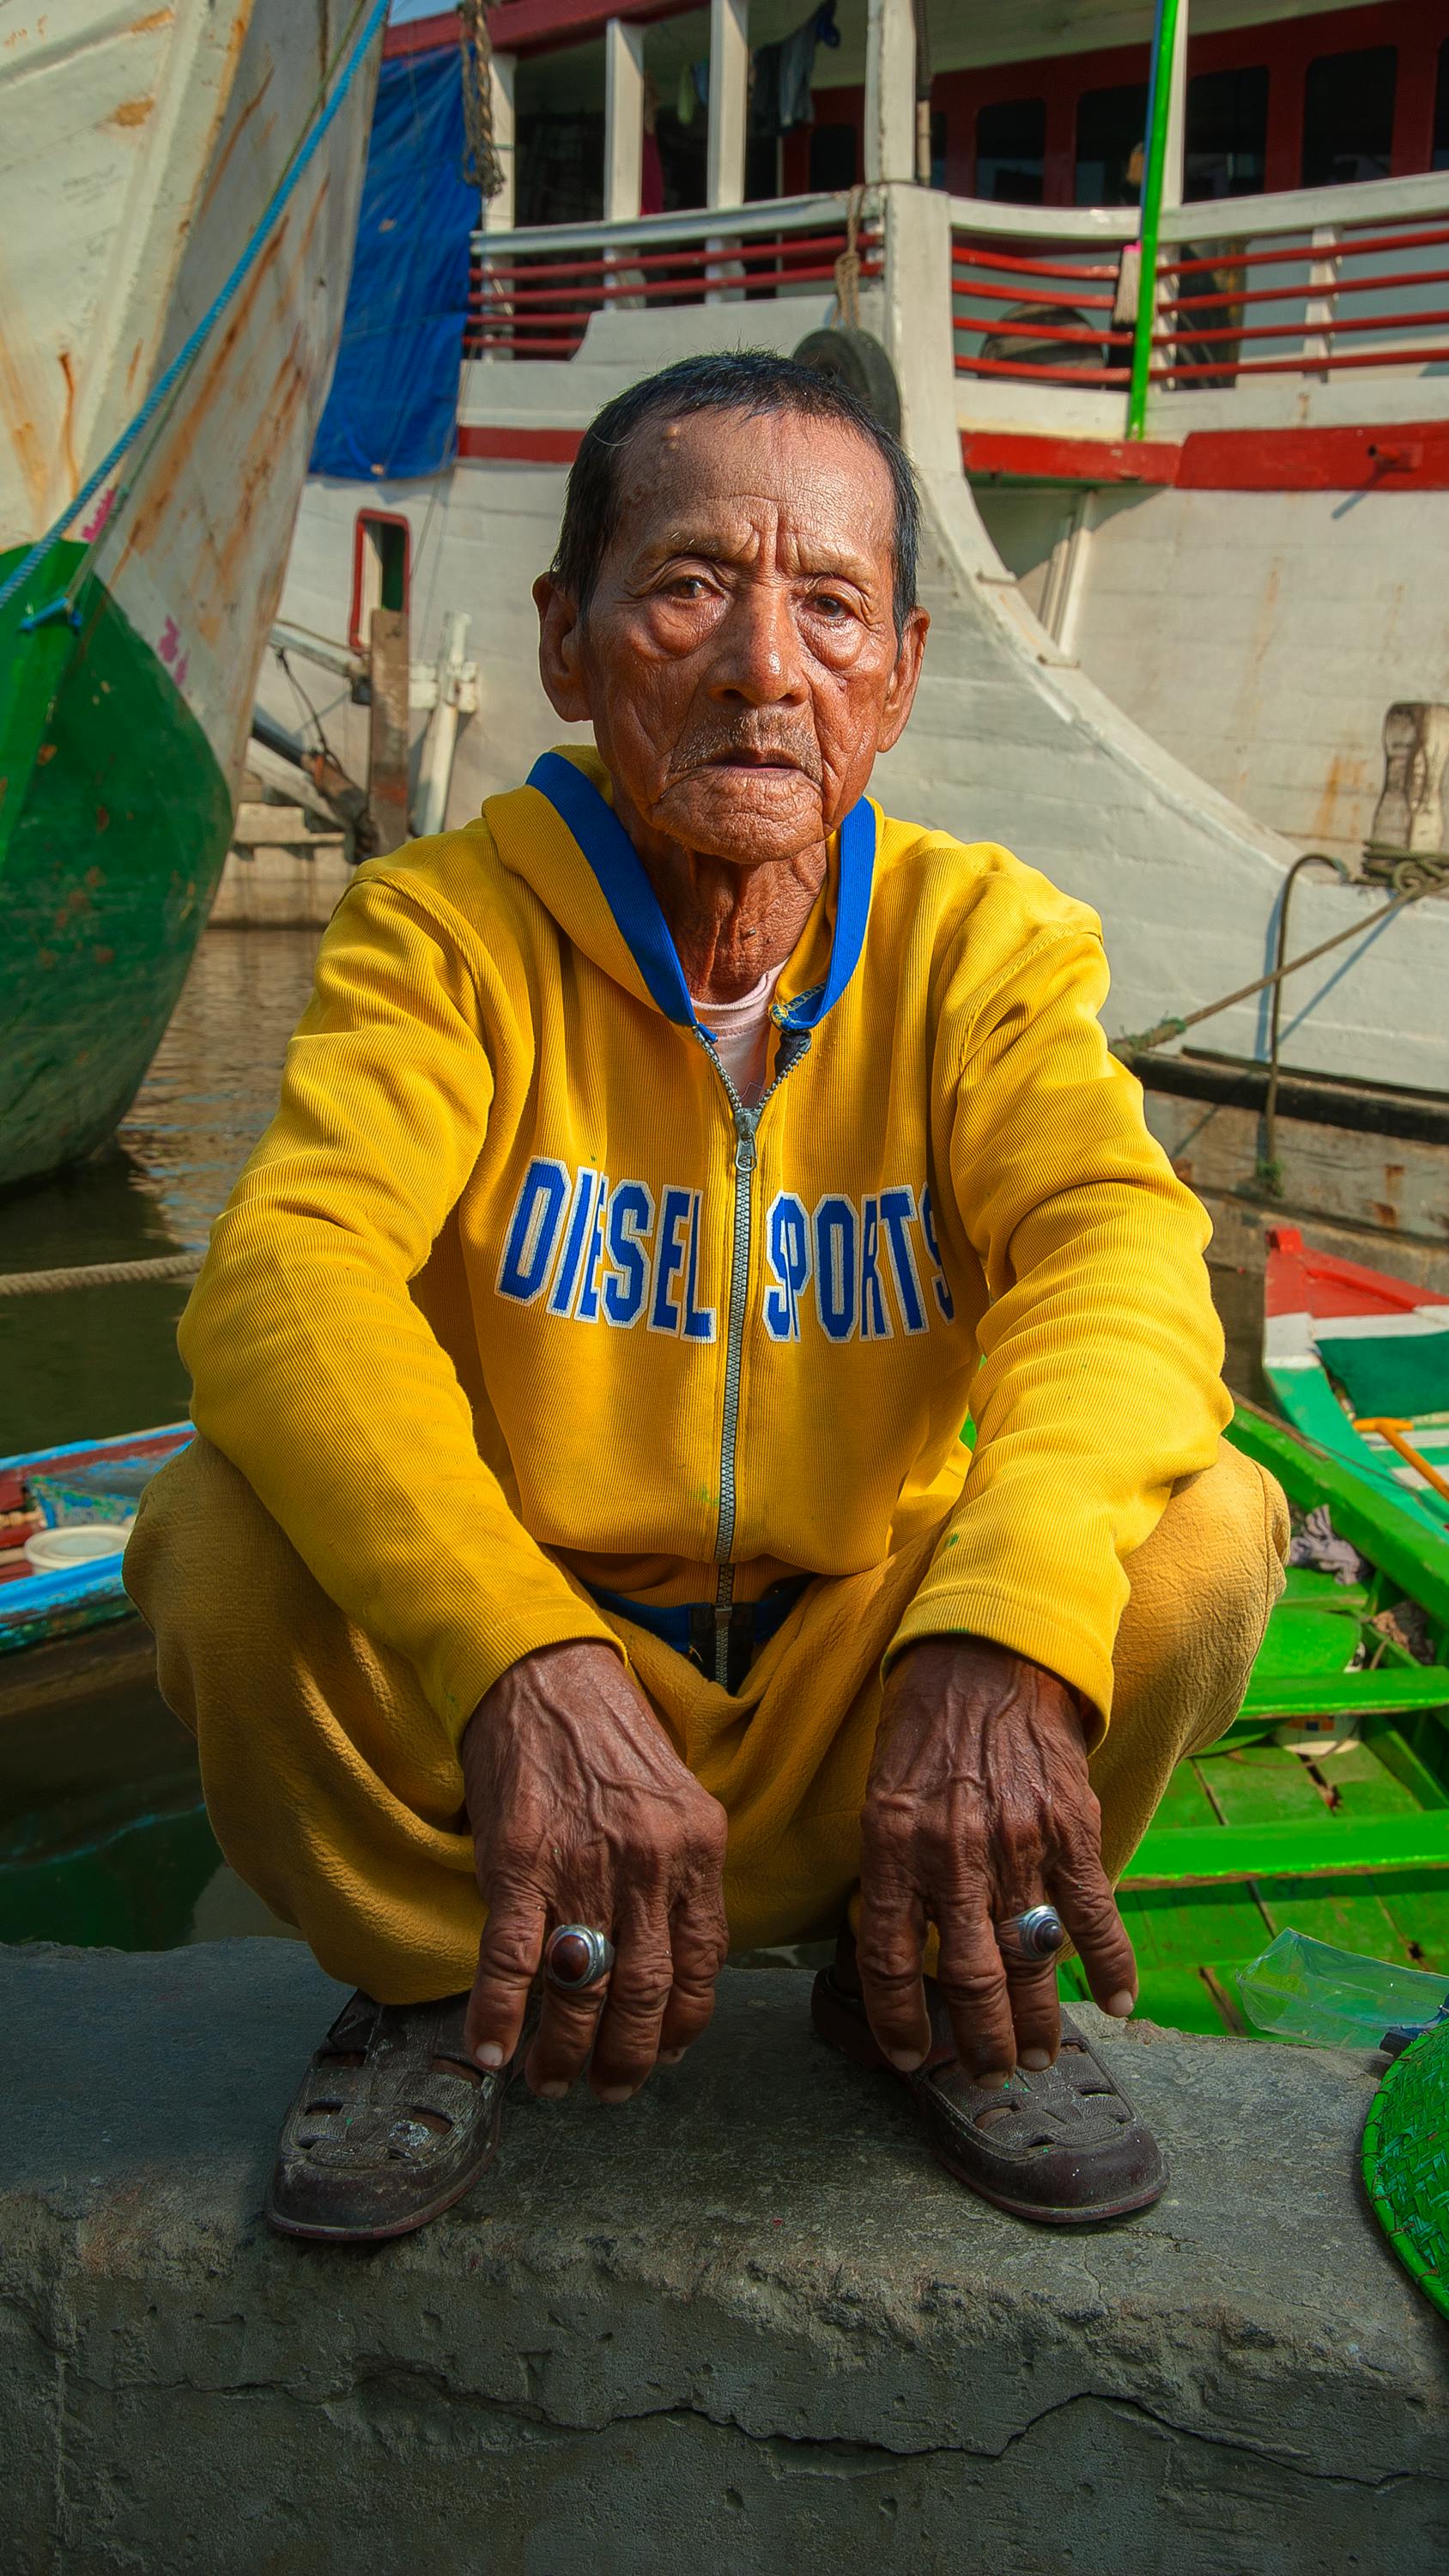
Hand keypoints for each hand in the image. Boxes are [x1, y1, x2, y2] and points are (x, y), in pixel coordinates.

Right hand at [460, 1640, 728, 2101]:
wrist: (542, 1672)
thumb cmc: (606, 1733)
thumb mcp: (673, 1796)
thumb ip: (677, 1871)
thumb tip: (665, 1952)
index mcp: (700, 1847)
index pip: (705, 1963)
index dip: (683, 2024)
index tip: (665, 2053)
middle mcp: (650, 1864)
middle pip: (648, 1993)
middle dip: (627, 2058)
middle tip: (608, 2089)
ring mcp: (584, 1865)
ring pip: (584, 1988)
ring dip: (565, 2051)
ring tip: (551, 2082)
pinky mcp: (519, 1862)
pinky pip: (511, 1960)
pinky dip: (498, 2015)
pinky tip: (491, 2051)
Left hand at [858, 1636, 1136, 2086]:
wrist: (988, 1658)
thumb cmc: (925, 1731)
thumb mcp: (882, 1797)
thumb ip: (892, 1874)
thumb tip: (902, 1954)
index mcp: (892, 1843)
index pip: (889, 1958)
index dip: (898, 2022)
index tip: (910, 2060)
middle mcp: (952, 1851)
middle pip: (969, 1978)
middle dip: (979, 2043)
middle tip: (988, 2074)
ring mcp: (1017, 1843)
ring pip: (1030, 1960)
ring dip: (1037, 2022)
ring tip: (1038, 2056)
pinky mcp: (1071, 1829)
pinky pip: (1093, 1916)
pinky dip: (1109, 1967)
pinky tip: (1113, 2004)